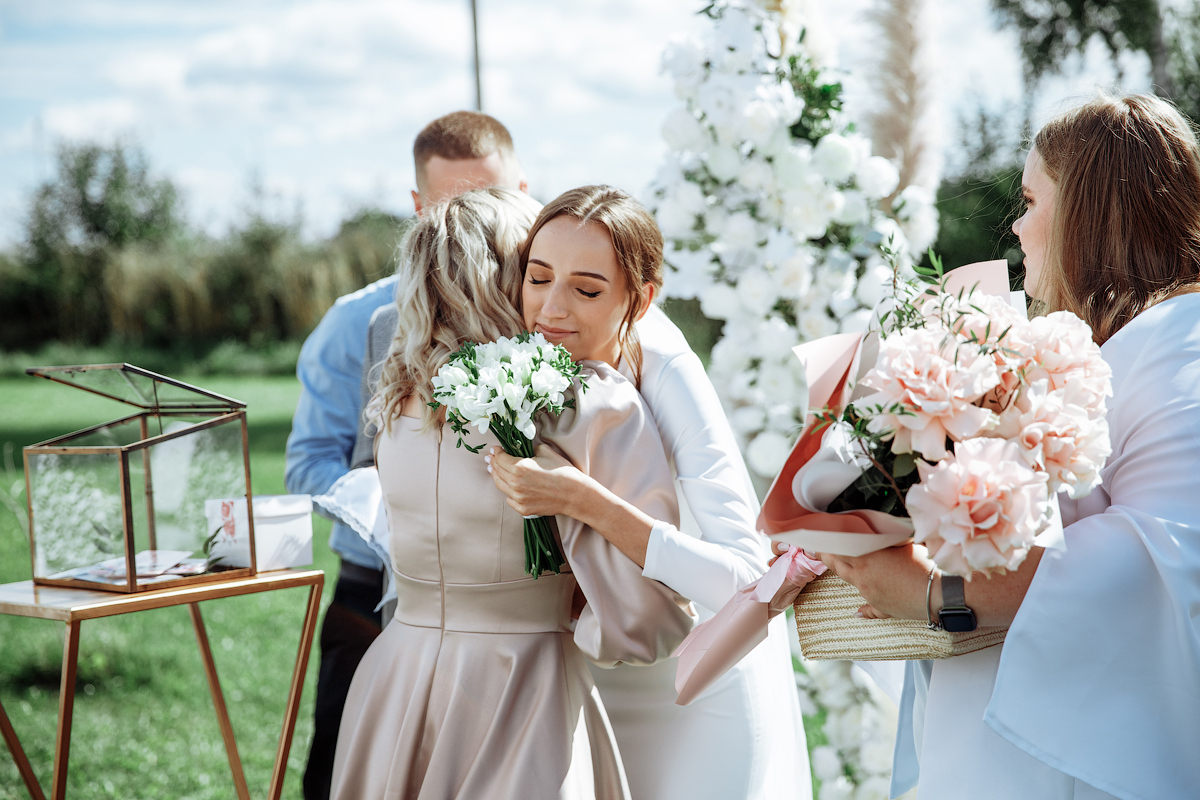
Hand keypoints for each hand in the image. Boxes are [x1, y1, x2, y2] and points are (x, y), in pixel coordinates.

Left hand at [486, 445, 583, 517]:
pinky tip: (510, 487)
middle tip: (490, 459)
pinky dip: (508, 491)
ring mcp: (518, 498)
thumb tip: (522, 449)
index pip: (500, 458)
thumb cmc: (562, 471)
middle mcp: (515, 484)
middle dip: (493, 463)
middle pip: (497, 471)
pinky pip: (509, 498)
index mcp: (520, 468)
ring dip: (496, 477)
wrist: (575, 494)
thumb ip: (530, 450)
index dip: (496, 452)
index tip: (495, 450)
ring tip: (494, 471)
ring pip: (500, 486)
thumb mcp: (546, 452)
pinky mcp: (523, 509)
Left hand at [816, 543, 935, 621]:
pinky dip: (863, 609)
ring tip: (842, 566)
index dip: (827, 542)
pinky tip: (858, 612)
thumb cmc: (923, 565)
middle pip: (838, 566)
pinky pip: (867, 609)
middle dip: (827, 557)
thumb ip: (884, 541)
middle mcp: (862, 578)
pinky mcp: (880, 608)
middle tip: (818, 550)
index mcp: (865, 559)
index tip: (819, 537)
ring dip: (847, 574)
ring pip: (852, 583)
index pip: (838, 549)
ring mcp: (869, 594)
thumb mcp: (902, 544)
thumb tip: (875, 539)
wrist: (938, 593)